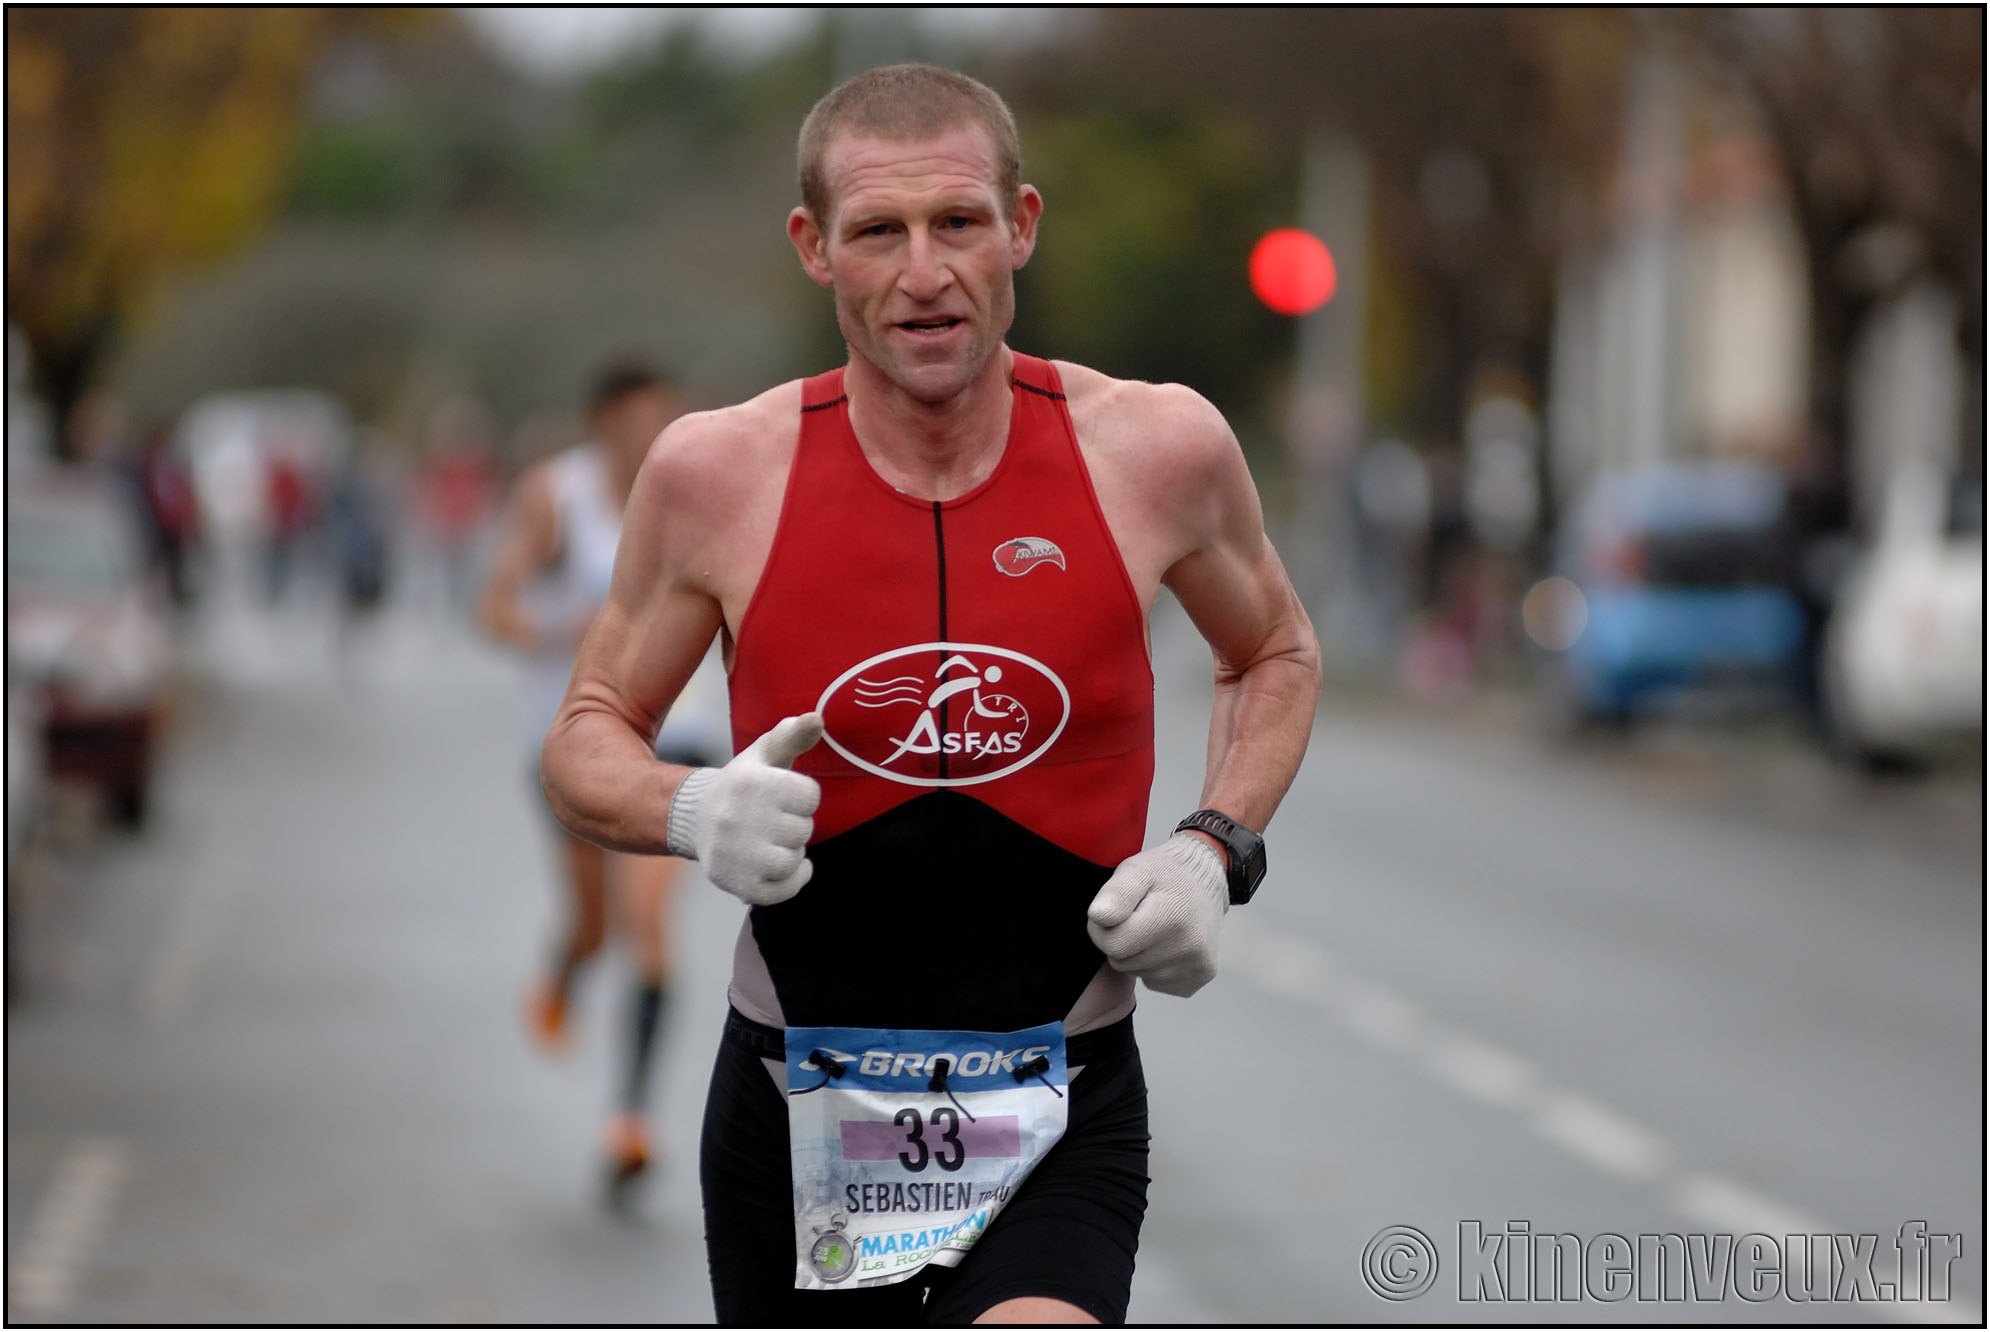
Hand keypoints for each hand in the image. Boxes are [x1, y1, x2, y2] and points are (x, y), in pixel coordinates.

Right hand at [665, 712, 823, 904]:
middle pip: (803, 829)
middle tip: (774, 820)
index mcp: (750, 782)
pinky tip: (784, 866)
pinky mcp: (736, 883)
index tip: (784, 795)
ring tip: (773, 841)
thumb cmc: (744, 785)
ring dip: (792, 852)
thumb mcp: (765, 754)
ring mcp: (735, 853)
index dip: (802, 796)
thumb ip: (792, 735)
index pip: (809, 795)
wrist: (695, 819)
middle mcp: (738, 817)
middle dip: (795, 825)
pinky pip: (783, 890)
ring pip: (793, 860)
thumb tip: (817, 718)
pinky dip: (791, 880)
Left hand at [1085, 832, 1228, 996]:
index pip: (1113, 944)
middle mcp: (1189, 946)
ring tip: (1155, 928)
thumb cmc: (1167, 873)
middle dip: (1121, 941)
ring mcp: (1196, 965)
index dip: (1104, 928)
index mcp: (1171, 916)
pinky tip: (1168, 943)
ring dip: (1138, 954)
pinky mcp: (1199, 977)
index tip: (1116, 911)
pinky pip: (1156, 982)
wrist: (1208, 879)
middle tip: (1137, 918)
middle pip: (1123, 963)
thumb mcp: (1137, 868)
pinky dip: (1155, 966)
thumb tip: (1097, 916)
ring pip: (1138, 973)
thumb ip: (1116, 892)